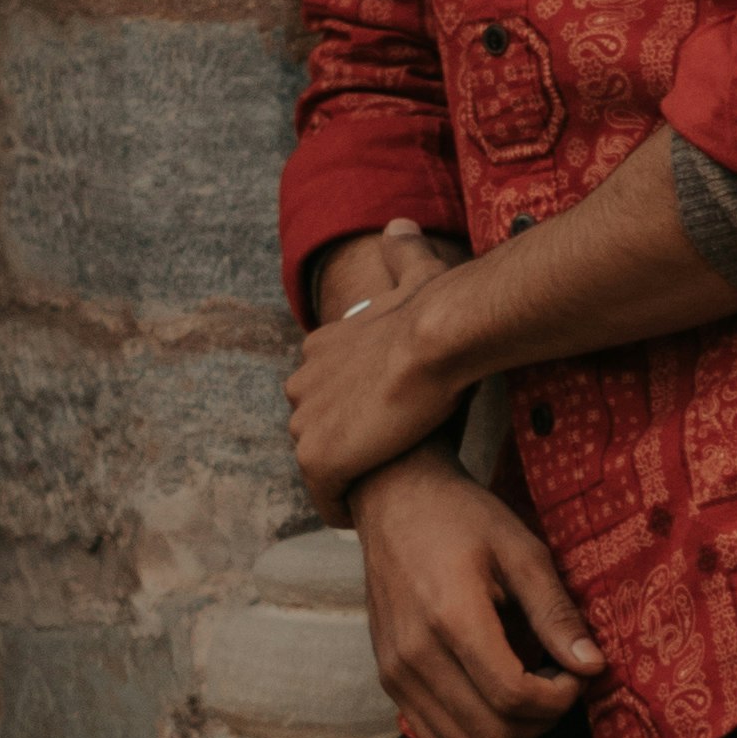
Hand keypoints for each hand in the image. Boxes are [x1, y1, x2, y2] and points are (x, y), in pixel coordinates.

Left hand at [290, 219, 463, 511]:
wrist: (435, 340)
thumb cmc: (434, 311)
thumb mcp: (416, 273)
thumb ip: (403, 253)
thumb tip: (399, 224)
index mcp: (319, 350)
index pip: (325, 390)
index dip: (356, 409)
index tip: (387, 423)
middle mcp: (301, 385)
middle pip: (317, 429)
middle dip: (346, 446)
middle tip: (390, 460)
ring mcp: (306, 425)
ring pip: (321, 465)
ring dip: (347, 478)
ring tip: (385, 489)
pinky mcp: (318, 461)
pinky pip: (326, 499)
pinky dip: (343, 509)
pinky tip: (371, 513)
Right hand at [349, 452, 607, 737]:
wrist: (395, 500)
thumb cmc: (463, 518)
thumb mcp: (522, 551)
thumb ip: (555, 612)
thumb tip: (593, 666)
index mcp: (452, 618)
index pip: (513, 696)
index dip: (559, 698)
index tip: (577, 673)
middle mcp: (416, 655)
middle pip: (492, 732)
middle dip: (541, 720)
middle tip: (558, 682)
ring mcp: (396, 672)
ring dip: (510, 734)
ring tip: (528, 691)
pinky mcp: (388, 679)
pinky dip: (474, 734)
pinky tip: (493, 698)